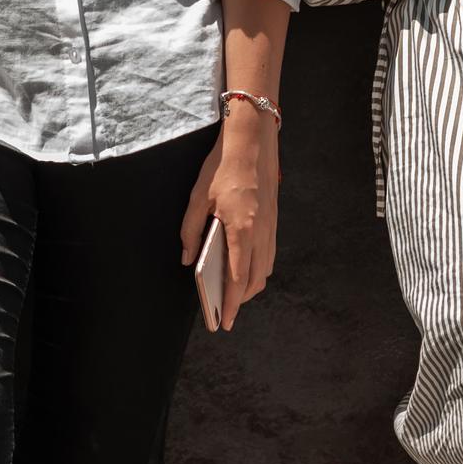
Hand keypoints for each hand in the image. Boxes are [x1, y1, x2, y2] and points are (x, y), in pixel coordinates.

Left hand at [180, 105, 277, 332]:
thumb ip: (191, 232)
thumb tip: (188, 260)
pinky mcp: (274, 220)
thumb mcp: (198, 198)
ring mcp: (271, 228)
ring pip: (265, 269)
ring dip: (251, 285)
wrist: (252, 142)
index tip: (224, 322)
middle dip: (241, 300)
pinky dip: (258, 268)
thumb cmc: (222, 168)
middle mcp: (261, 234)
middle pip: (255, 280)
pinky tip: (245, 266)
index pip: (238, 279)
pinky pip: (268, 255)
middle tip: (225, 310)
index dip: (231, 304)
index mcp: (241, 230)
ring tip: (232, 292)